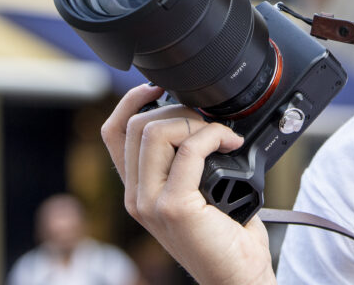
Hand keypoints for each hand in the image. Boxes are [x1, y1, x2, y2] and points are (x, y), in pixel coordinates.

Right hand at [102, 83, 275, 284]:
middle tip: (208, 122)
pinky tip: (231, 143)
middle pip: (137, 126)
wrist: (239, 277)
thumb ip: (185, 160)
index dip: (132, 101)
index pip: (114, 133)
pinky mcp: (174, 208)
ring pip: (157, 133)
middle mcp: (137, 198)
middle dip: (177, 110)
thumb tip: (200, 114)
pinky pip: (189, 150)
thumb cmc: (226, 236)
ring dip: (195, 121)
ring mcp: (151, 204)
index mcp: (137, 190)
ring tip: (221, 135)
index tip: (158, 87)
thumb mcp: (197, 191)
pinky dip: (213, 136)